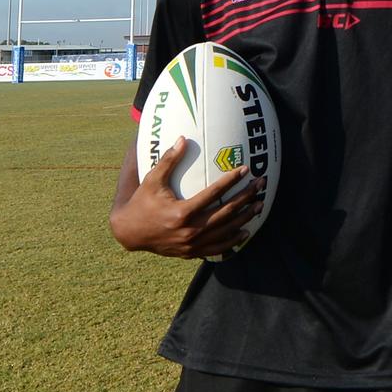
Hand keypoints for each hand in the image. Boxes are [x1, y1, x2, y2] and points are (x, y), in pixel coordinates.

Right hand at [110, 137, 265, 257]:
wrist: (130, 233)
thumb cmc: (142, 202)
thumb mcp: (152, 180)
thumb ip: (168, 160)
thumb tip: (183, 138)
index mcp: (181, 212)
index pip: (213, 193)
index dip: (231, 181)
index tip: (245, 169)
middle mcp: (189, 230)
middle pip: (226, 212)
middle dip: (246, 197)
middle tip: (260, 185)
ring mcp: (192, 244)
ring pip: (226, 231)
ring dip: (245, 218)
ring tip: (260, 204)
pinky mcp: (191, 252)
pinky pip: (217, 248)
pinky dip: (233, 241)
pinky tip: (246, 231)